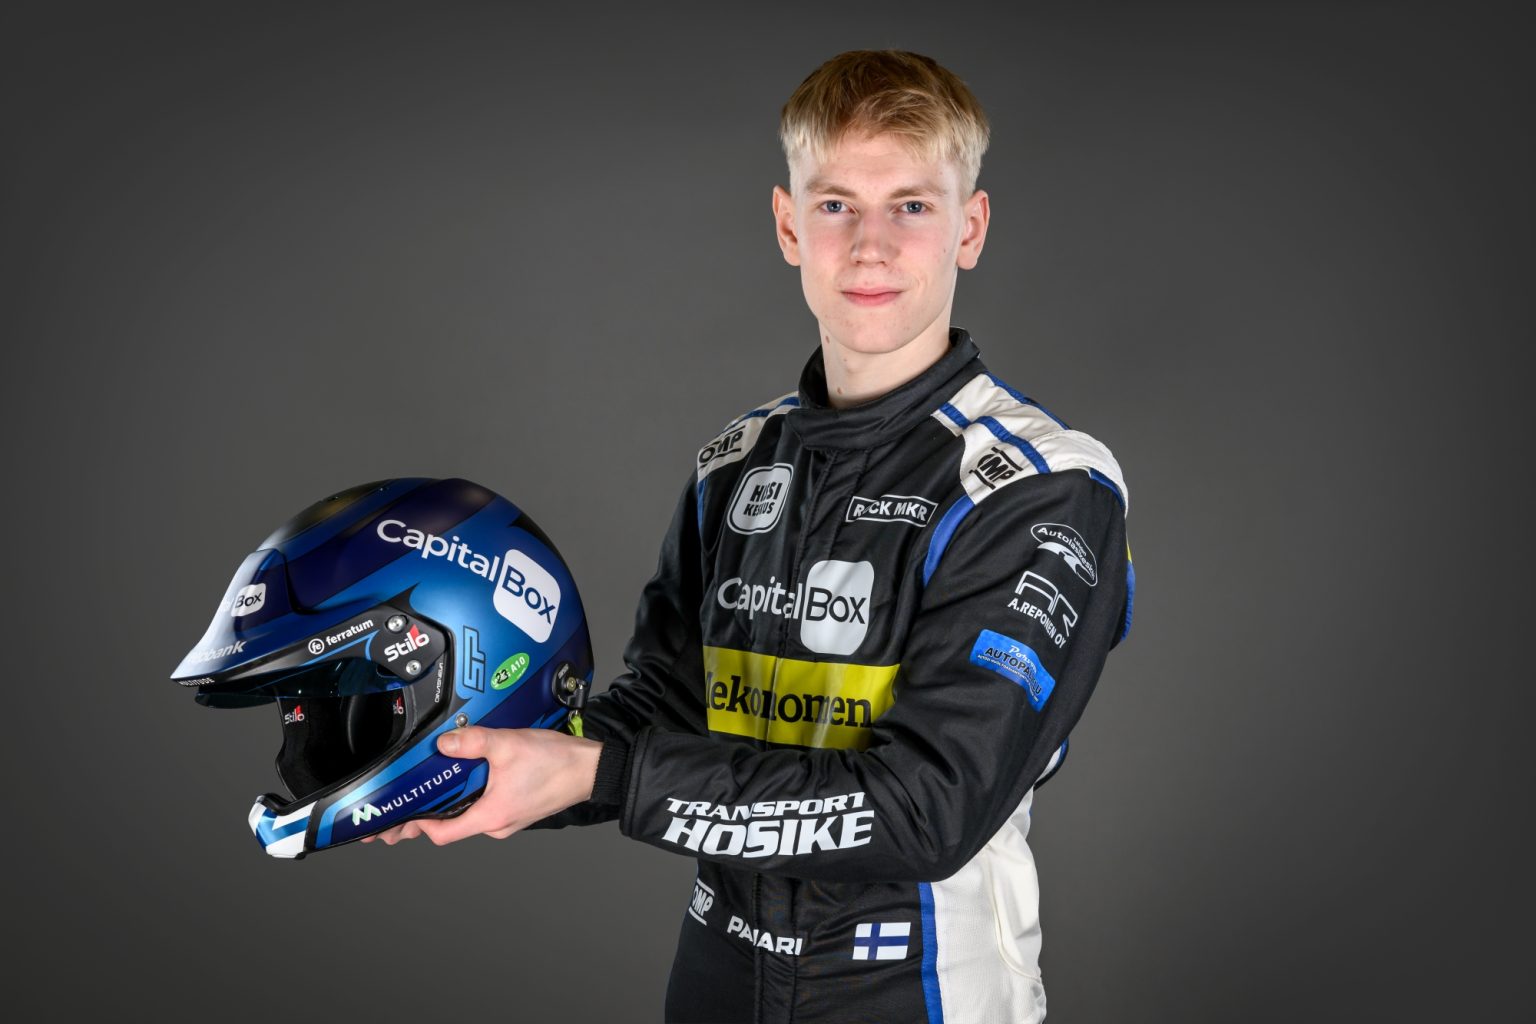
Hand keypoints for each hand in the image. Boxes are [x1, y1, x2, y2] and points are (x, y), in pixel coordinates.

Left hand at [362, 726, 602, 846]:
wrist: (593, 768)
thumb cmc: (559, 763)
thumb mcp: (509, 744)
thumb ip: (474, 741)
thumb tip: (444, 742)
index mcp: (492, 815)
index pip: (442, 833)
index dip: (418, 826)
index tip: (401, 816)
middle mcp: (498, 823)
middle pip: (452, 826)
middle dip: (425, 819)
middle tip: (402, 810)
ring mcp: (509, 818)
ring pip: (469, 816)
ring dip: (450, 806)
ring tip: (430, 792)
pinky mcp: (517, 808)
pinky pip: (485, 807)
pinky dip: (470, 799)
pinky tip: (467, 781)